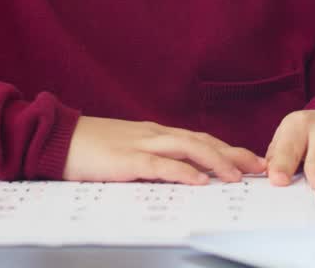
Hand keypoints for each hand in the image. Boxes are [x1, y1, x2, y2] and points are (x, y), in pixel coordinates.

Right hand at [64, 116, 265, 184]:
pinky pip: (160, 165)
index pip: (200, 139)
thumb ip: (152, 158)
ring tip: (237, 176)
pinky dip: (183, 172)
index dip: (228, 148)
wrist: (56, 138)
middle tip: (259, 167)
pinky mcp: (126, 160)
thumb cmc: (89, 148)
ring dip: (215, 162)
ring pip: (188, 148)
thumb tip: (178, 174)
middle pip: (202, 141)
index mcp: (156, 133)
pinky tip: (199, 180)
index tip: (251, 159)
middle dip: (233, 154)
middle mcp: (154, 134)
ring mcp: (141, 145)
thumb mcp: (127, 149)